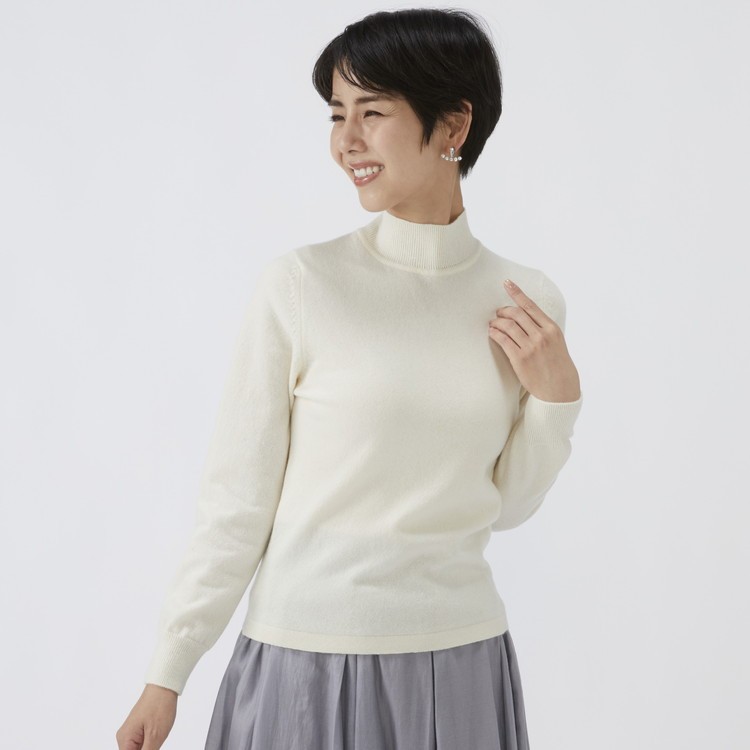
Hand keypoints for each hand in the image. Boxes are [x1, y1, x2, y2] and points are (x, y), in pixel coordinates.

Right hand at [116, 684, 177, 749]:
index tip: (151, 746)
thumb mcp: (155, 737)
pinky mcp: (138, 729)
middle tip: (156, 741)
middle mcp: (124, 737)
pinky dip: (150, 744)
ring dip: (149, 748)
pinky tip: (157, 735)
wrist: (164, 686)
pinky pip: (141, 744)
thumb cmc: (159, 706)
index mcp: (124, 740)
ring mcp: (130, 732)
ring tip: (157, 736)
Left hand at [488, 279, 580, 402]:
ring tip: (493, 323)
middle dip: (504, 310)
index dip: (517, 293)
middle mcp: (541, 335)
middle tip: (498, 312)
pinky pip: (503, 340)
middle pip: (516, 314)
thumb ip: (543, 328)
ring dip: (497, 322)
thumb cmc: (557, 364)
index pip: (531, 306)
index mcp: (552, 328)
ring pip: (508, 326)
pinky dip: (495, 333)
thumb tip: (525, 316)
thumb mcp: (557, 342)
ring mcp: (530, 347)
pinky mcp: (520, 359)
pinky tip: (492, 332)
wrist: (559, 388)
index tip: (507, 283)